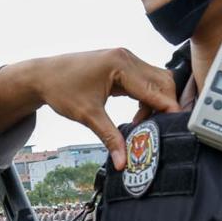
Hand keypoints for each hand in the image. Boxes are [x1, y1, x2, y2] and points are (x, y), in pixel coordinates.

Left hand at [0, 49, 179, 169]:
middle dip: (166, 106)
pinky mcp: (122, 66)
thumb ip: (109, 137)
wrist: (43, 76)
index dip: (169, 109)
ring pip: (157, 81)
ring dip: (156, 103)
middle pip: (163, 82)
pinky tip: (137, 116)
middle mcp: (127, 58)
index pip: (156, 89)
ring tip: (143, 124)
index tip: (178, 127)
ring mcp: (126, 60)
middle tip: (160, 130)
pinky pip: (145, 82)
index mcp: (120, 65)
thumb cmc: (61, 89)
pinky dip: (147, 99)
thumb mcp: (87, 116)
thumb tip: (122, 161)